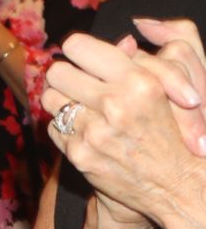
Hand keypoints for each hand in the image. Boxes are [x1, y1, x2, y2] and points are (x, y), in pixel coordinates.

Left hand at [44, 31, 205, 228]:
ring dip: (64, 101)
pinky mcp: (80, 154)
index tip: (85, 59)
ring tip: (84, 107)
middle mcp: (115, 105)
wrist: (179, 187)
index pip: (77, 46)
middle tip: (81, 83)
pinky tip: (87, 132)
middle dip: (68, 76)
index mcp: (140, 82)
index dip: (80, 51)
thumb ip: (143, 62)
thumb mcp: (172, 91)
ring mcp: (94, 132)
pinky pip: (54, 128)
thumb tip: (121, 41)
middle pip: (57, 71)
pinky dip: (66, 128)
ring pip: (50, 99)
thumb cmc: (179, 134)